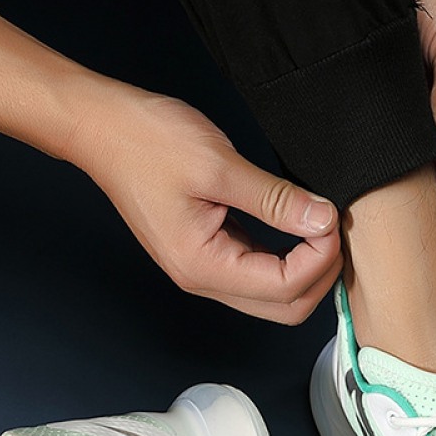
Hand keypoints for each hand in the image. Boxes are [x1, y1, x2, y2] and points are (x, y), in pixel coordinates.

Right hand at [69, 86, 341, 323]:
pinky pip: (257, 271)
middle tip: (335, 231)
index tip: (332, 220)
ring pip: (273, 295)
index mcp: (204, 266)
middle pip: (284, 307)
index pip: (284, 288)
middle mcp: (204, 279)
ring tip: (323, 228)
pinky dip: (287, 258)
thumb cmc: (146, 141)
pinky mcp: (207, 252)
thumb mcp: (219, 165)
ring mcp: (205, 269)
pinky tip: (299, 228)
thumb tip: (322, 220)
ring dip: (306, 269)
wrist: (100, 128)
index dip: (320, 259)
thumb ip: (275, 199)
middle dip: (320, 275)